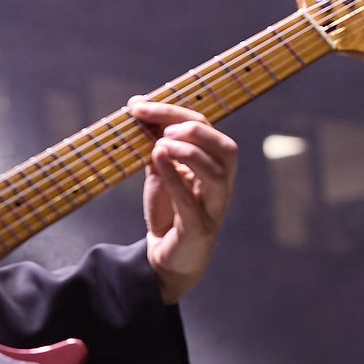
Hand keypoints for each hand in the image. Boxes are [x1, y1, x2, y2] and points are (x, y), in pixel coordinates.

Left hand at [132, 98, 238, 302]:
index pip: (206, 129)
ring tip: (160, 145)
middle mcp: (222, 185)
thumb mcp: (160, 173)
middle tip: (163, 130)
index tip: (137, 106)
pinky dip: (175, 178)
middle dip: (195, 131)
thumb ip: (155, 145)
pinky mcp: (199, 230)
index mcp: (215, 166)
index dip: (173, 113)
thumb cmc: (167, 213)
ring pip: (218, 174)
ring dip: (189, 152)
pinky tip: (157, 162)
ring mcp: (213, 209)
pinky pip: (191, 203)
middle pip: (226, 148)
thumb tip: (137, 104)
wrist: (165, 260)